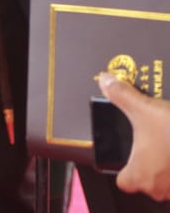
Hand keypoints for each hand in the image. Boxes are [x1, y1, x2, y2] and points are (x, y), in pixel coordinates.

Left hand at [99, 72, 169, 199]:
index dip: (124, 168)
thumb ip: (122, 96)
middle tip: (151, 143)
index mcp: (139, 175)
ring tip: (166, 141)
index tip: (129, 155)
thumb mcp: (145, 109)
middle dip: (149, 162)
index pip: (123, 181)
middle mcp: (159, 187)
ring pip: (166, 179)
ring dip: (166, 164)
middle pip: (146, 179)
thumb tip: (107, 82)